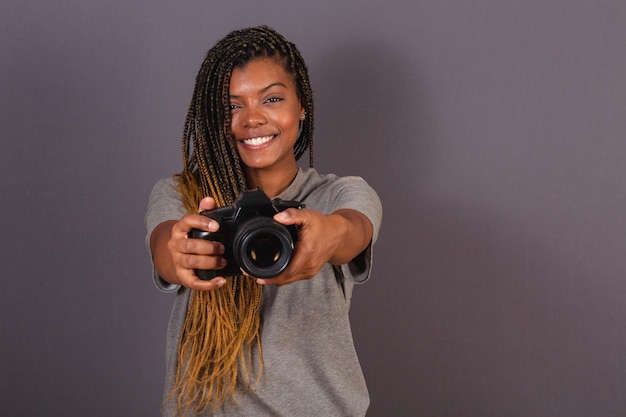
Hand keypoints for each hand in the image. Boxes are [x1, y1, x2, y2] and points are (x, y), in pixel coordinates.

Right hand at [154, 197, 227, 290]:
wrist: (172, 259)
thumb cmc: (188, 239)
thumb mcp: (193, 225)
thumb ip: (203, 212)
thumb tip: (209, 199)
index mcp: (179, 230)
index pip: (187, 222)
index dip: (201, 222)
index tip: (216, 226)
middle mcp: (175, 245)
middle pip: (190, 246)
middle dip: (209, 247)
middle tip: (222, 248)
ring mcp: (177, 261)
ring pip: (191, 262)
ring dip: (210, 262)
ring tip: (222, 261)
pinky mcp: (182, 276)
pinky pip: (193, 282)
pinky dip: (208, 284)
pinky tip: (220, 281)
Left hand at [252, 208, 371, 285]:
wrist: (338, 235)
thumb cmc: (323, 226)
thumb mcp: (307, 216)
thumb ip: (292, 215)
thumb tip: (277, 217)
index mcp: (307, 253)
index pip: (286, 272)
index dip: (270, 276)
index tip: (255, 275)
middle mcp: (309, 266)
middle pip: (284, 279)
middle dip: (266, 279)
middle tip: (249, 273)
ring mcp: (310, 271)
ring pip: (288, 281)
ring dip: (273, 279)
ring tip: (257, 274)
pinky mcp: (309, 272)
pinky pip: (292, 278)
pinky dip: (281, 277)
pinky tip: (271, 273)